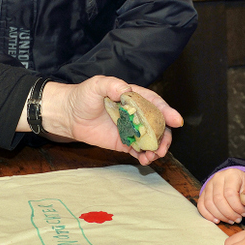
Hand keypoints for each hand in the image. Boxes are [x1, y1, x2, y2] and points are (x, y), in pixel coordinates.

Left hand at [25, 76, 182, 164]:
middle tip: (163, 146)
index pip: (154, 103)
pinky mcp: (123, 142)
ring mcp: (130, 128)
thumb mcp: (97, 84)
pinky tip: (145, 160)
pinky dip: (145, 156)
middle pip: (158, 124)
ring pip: (151, 139)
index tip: (176, 121)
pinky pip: (138, 150)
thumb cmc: (83, 96)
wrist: (68, 115)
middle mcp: (135, 113)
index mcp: (132, 97)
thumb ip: (112, 84)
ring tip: (153, 156)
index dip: (166, 111)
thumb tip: (126, 90)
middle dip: (165, 135)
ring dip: (157, 148)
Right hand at [197, 167, 244, 223]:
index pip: (230, 193)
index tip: (244, 213)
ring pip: (209, 204)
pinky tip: (217, 220)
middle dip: (229, 213)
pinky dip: (207, 215)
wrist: (237, 182)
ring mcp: (208, 185)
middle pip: (218, 200)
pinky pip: (201, 205)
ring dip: (220, 216)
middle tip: (238, 219)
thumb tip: (244, 201)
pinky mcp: (203, 192)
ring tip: (230, 220)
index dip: (237, 207)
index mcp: (231, 175)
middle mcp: (217, 178)